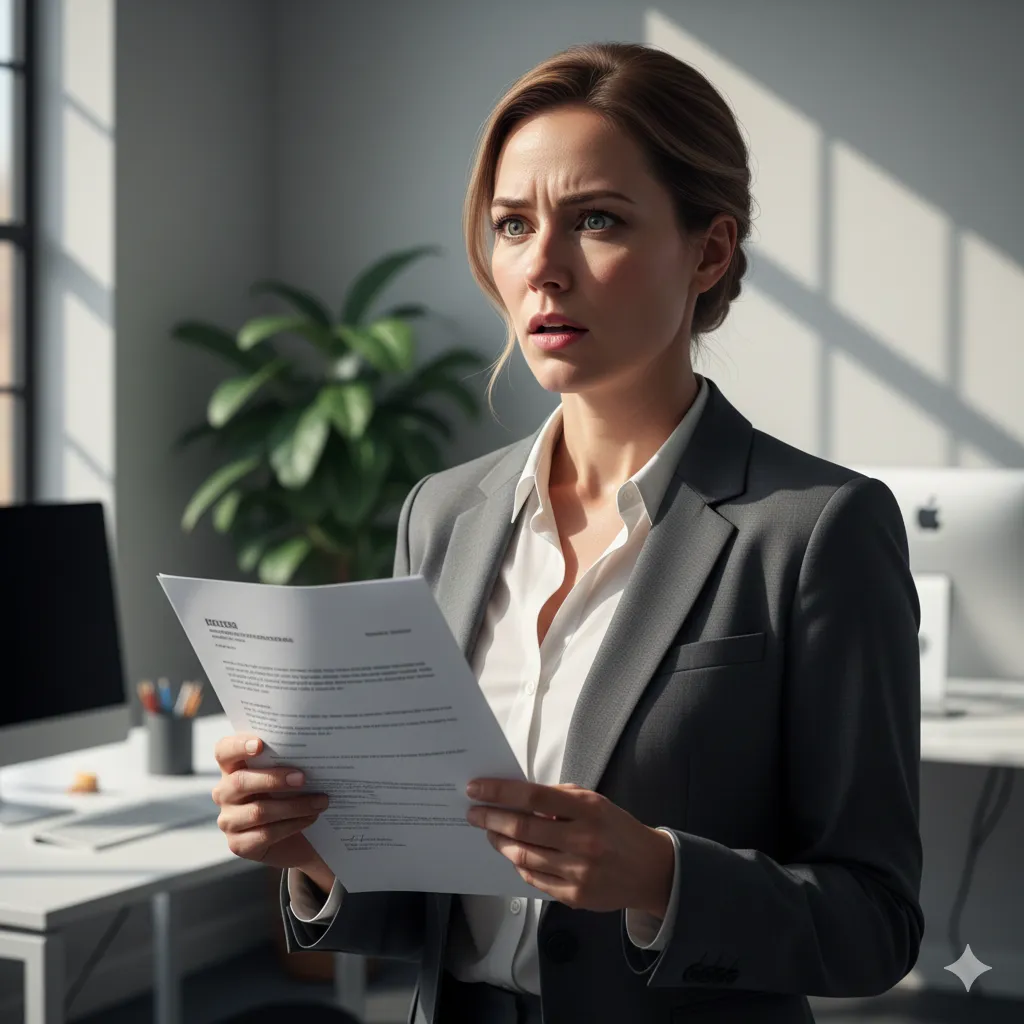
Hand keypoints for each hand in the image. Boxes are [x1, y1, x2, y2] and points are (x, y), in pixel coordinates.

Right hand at [212, 734, 334, 892]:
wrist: (297, 837)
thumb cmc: (291, 794)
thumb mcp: (288, 773)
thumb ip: (289, 760)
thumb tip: (312, 750)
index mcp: (232, 767)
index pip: (225, 751)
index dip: (238, 746)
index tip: (260, 745)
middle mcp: (225, 793)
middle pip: (240, 782)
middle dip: (274, 779)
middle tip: (303, 778)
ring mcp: (229, 820)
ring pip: (258, 811)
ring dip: (294, 806)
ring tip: (320, 801)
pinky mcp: (238, 844)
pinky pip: (266, 833)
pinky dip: (292, 825)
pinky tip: (310, 818)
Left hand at [465, 779, 674, 915]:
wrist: (650, 870)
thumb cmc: (616, 829)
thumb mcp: (594, 802)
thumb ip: (559, 799)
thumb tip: (517, 798)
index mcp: (588, 809)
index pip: (533, 797)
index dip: (500, 792)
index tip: (476, 788)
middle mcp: (583, 840)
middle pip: (523, 829)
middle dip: (491, 819)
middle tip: (473, 813)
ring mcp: (578, 872)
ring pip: (523, 856)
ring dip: (499, 842)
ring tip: (489, 832)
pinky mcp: (575, 896)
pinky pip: (534, 878)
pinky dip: (518, 864)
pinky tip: (512, 853)